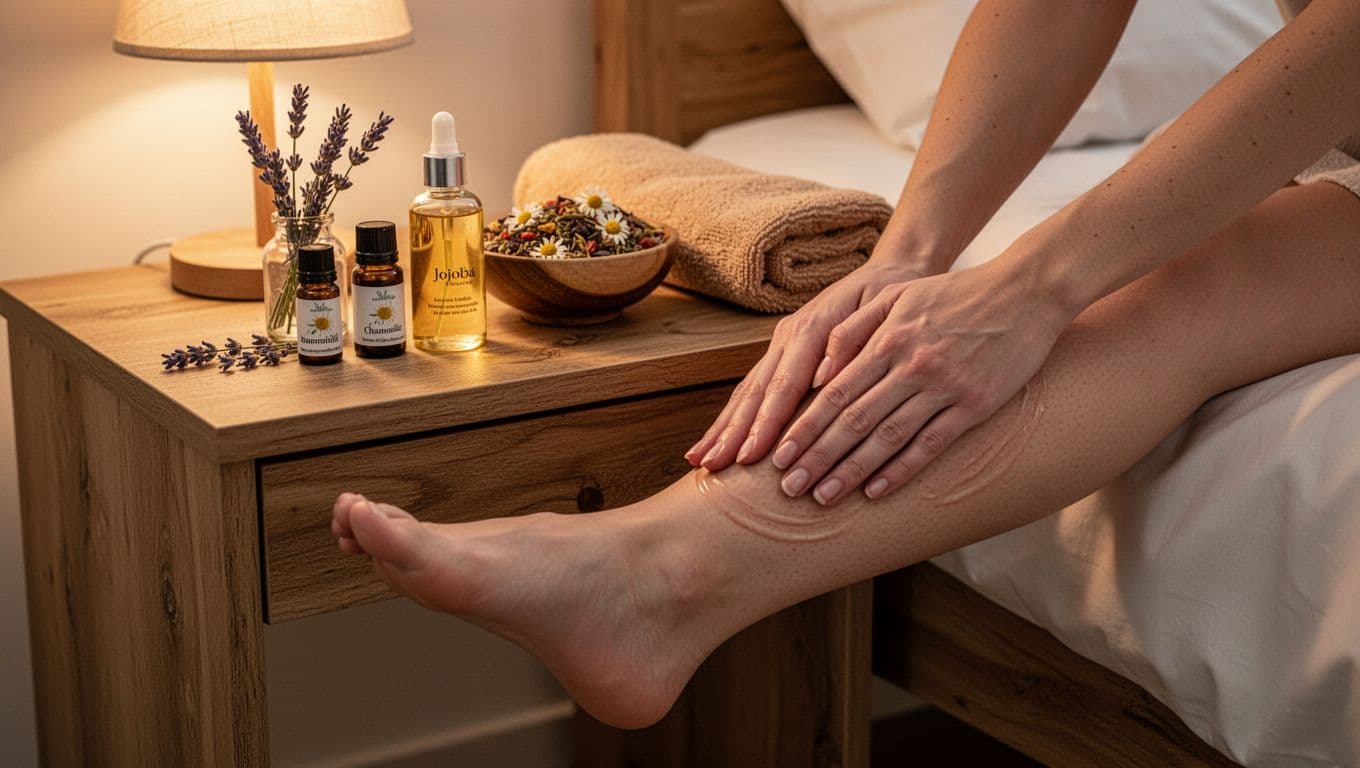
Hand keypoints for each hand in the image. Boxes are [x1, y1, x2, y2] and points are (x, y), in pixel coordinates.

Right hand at [685, 259, 928, 469]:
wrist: (891, 271)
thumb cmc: (892, 296)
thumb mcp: (884, 309)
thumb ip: (854, 340)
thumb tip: (825, 377)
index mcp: (812, 328)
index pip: (784, 384)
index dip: (766, 422)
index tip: (751, 456)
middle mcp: (789, 337)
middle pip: (755, 391)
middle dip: (732, 431)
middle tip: (713, 466)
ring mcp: (781, 345)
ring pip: (747, 391)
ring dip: (723, 428)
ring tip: (701, 460)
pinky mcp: (782, 353)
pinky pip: (753, 388)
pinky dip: (732, 417)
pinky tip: (715, 441)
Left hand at [774, 258, 1071, 504]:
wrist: (1026, 292)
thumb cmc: (955, 294)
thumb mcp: (898, 295)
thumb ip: (854, 328)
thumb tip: (818, 369)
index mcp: (888, 339)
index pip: (835, 392)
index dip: (804, 426)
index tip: (779, 455)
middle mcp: (912, 366)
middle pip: (854, 420)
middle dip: (817, 457)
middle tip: (789, 487)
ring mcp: (944, 388)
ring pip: (888, 437)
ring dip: (852, 471)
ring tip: (823, 497)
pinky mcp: (975, 405)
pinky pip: (932, 444)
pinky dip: (902, 470)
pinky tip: (876, 492)